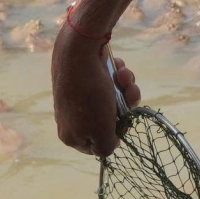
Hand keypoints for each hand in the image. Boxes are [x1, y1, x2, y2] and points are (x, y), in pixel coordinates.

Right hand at [51, 26, 141, 156]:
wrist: (79, 51)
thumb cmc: (90, 95)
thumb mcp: (101, 130)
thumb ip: (106, 147)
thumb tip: (111, 144)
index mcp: (70, 134)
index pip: (98, 146)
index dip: (114, 135)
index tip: (122, 123)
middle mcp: (72, 116)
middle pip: (110, 120)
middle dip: (124, 106)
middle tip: (128, 94)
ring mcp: (79, 96)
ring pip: (114, 100)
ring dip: (125, 89)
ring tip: (123, 76)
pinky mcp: (86, 78)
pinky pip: (109, 83)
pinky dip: (117, 76)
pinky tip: (117, 67)